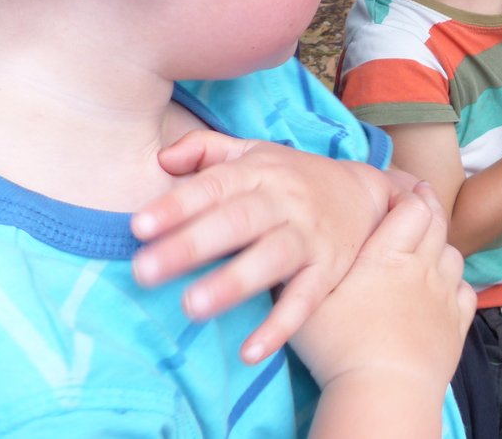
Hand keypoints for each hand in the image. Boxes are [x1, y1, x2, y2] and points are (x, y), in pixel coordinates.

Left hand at [132, 130, 395, 362]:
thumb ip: (204, 149)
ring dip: (233, 282)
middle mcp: (286, 201)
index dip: (177, 205)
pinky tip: (250, 352)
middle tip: (144, 271)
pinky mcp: (328, 270)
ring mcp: (309, 236)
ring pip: (272, 258)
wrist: (362, 192)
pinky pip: (305, 300)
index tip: (139, 226)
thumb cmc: (290, 178)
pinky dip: (281, 326)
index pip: (215, 185)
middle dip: (191, 245)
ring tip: (192, 306)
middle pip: (238, 221)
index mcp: (260, 171)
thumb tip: (161, 162)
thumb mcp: (252, 152)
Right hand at [290, 183, 473, 392]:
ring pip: (454, 256)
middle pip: (437, 225)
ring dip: (443, 246)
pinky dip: (457, 284)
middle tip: (422, 198)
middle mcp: (422, 268)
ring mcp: (443, 296)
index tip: (403, 191)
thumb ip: (304, 273)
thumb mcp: (309, 302)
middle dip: (430, 207)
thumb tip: (291, 252)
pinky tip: (445, 288)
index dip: (410, 196)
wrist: (383, 389)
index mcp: (389, 255)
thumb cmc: (339, 344)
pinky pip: (465, 292)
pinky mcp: (456, 325)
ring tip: (430, 246)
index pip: (412, 209)